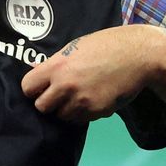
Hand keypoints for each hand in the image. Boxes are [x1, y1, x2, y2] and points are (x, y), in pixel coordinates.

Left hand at [20, 26, 151, 121]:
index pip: (28, 88)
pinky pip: (81, 119)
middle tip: (59, 95)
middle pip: (42, 107)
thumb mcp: (74, 47)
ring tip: (80, 95)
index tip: (40, 88)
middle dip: (48, 102)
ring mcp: (82, 101)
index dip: (33, 89)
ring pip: (62, 116)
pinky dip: (84, 113)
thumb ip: (54, 63)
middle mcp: (65, 86)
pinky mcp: (97, 111)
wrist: (137, 55)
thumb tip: (33, 69)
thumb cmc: (105, 46)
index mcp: (56, 67)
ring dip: (67, 109)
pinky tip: (93, 98)